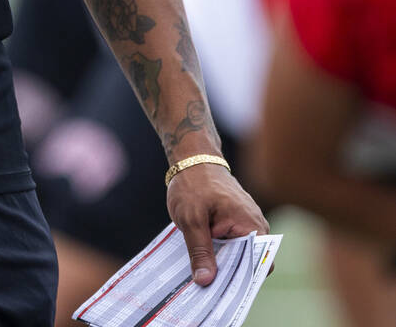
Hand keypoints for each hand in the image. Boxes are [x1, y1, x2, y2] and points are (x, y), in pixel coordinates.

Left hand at [166, 163, 268, 285]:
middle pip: (247, 263)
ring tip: (203, 278)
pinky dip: (218, 252)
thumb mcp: (190, 219)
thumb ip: (200, 250)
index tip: (224, 293)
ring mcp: (246, 224)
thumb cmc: (193, 182)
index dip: (244, 281)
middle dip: (228, 276)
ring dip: (222, 264)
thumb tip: (206, 281)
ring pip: (237, 255)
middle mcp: (255, 226)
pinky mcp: (236, 223)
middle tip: (207, 290)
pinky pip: (231, 245)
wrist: (192, 158)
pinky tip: (203, 261)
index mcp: (252, 225)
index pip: (259, 265)